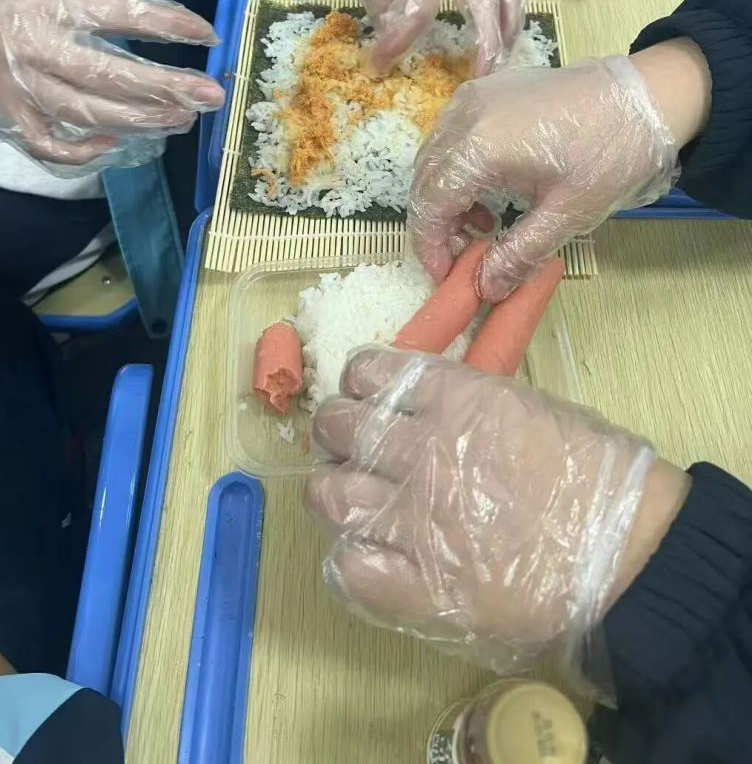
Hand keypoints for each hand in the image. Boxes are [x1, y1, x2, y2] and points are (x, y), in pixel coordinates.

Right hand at [0, 0, 223, 166]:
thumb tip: (166, 16)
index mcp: (53, 4)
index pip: (120, 14)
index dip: (167, 24)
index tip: (207, 35)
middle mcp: (40, 48)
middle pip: (109, 75)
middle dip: (165, 88)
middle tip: (211, 96)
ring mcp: (24, 87)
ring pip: (87, 113)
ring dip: (140, 120)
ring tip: (182, 119)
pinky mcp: (11, 116)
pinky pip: (50, 144)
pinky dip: (83, 150)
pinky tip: (115, 142)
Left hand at [305, 347, 686, 678]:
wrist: (629, 551)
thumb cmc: (593, 472)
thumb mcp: (529, 406)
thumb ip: (469, 399)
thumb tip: (424, 403)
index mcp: (453, 399)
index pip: (369, 372)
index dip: (358, 383)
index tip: (364, 394)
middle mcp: (420, 450)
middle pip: (338, 427)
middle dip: (336, 431)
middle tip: (349, 445)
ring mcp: (414, 520)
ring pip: (330, 494)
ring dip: (331, 491)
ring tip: (346, 497)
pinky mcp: (418, 585)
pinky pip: (350, 569)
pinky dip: (348, 561)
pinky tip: (364, 557)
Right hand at [409, 54, 682, 301]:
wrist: (644, 97)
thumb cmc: (610, 154)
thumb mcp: (568, 214)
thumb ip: (519, 253)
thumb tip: (485, 289)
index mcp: (480, 146)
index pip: (431, 203)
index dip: (430, 244)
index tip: (444, 274)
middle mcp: (465, 116)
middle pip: (425, 179)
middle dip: (437, 223)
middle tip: (466, 256)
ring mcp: (473, 97)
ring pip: (434, 157)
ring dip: (447, 196)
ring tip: (486, 225)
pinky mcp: (486, 90)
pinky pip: (451, 135)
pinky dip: (458, 168)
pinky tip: (490, 189)